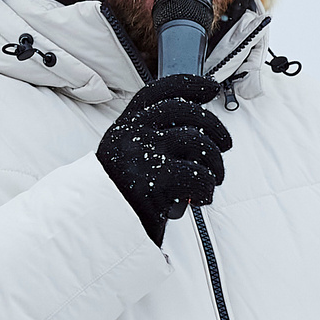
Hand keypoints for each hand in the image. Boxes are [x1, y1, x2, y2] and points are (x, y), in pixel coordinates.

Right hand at [96, 73, 233, 244]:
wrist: (95, 234)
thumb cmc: (119, 202)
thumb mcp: (128, 162)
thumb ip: (153, 143)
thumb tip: (199, 133)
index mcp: (123, 128)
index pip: (158, 92)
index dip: (188, 85)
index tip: (210, 88)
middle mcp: (130, 134)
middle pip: (185, 111)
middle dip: (215, 128)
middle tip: (224, 146)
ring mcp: (140, 154)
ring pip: (198, 142)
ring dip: (215, 163)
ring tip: (213, 180)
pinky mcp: (153, 180)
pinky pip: (199, 175)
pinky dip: (208, 188)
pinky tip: (201, 198)